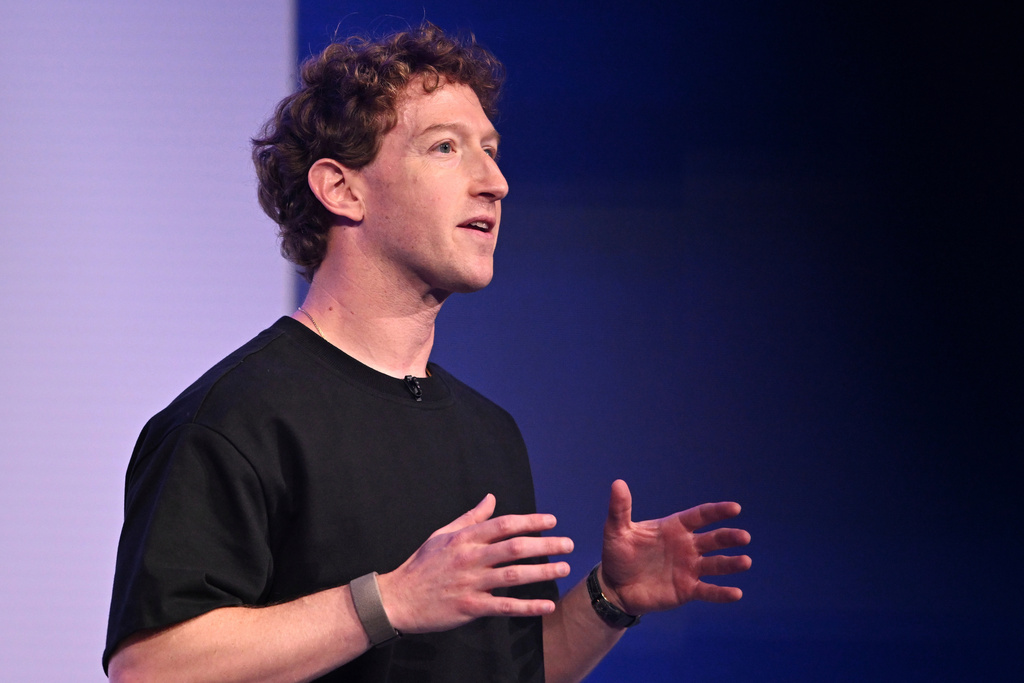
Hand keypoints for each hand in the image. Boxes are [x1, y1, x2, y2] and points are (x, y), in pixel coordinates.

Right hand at [377, 494, 572, 633]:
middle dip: (545, 544)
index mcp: (464, 538)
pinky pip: (504, 606)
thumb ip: (470, 517)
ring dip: (542, 571)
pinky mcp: (469, 607)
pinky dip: (527, 606)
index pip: (504, 524)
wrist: (397, 599)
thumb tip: (491, 497)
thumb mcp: (442, 535)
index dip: (531, 521)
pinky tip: (547, 605)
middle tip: (568, 544)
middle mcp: (470, 558)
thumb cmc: (421, 565)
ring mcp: (470, 583)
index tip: (552, 521)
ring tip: (563, 568)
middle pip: (515, 548)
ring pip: (514, 575)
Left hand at [599, 480, 750, 615]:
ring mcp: (689, 569)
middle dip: (729, 537)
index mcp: (674, 528)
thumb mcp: (616, 530)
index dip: (717, 512)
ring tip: (745, 562)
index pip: (700, 516)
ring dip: (731, 563)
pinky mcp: (687, 590)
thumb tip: (618, 483)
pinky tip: (736, 593)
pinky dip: (722, 593)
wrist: (614, 586)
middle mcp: (687, 546)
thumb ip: (620, 508)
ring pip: (716, 565)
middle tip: (744, 537)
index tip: (735, 508)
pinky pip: (708, 591)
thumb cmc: (617, 555)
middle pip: (714, 539)